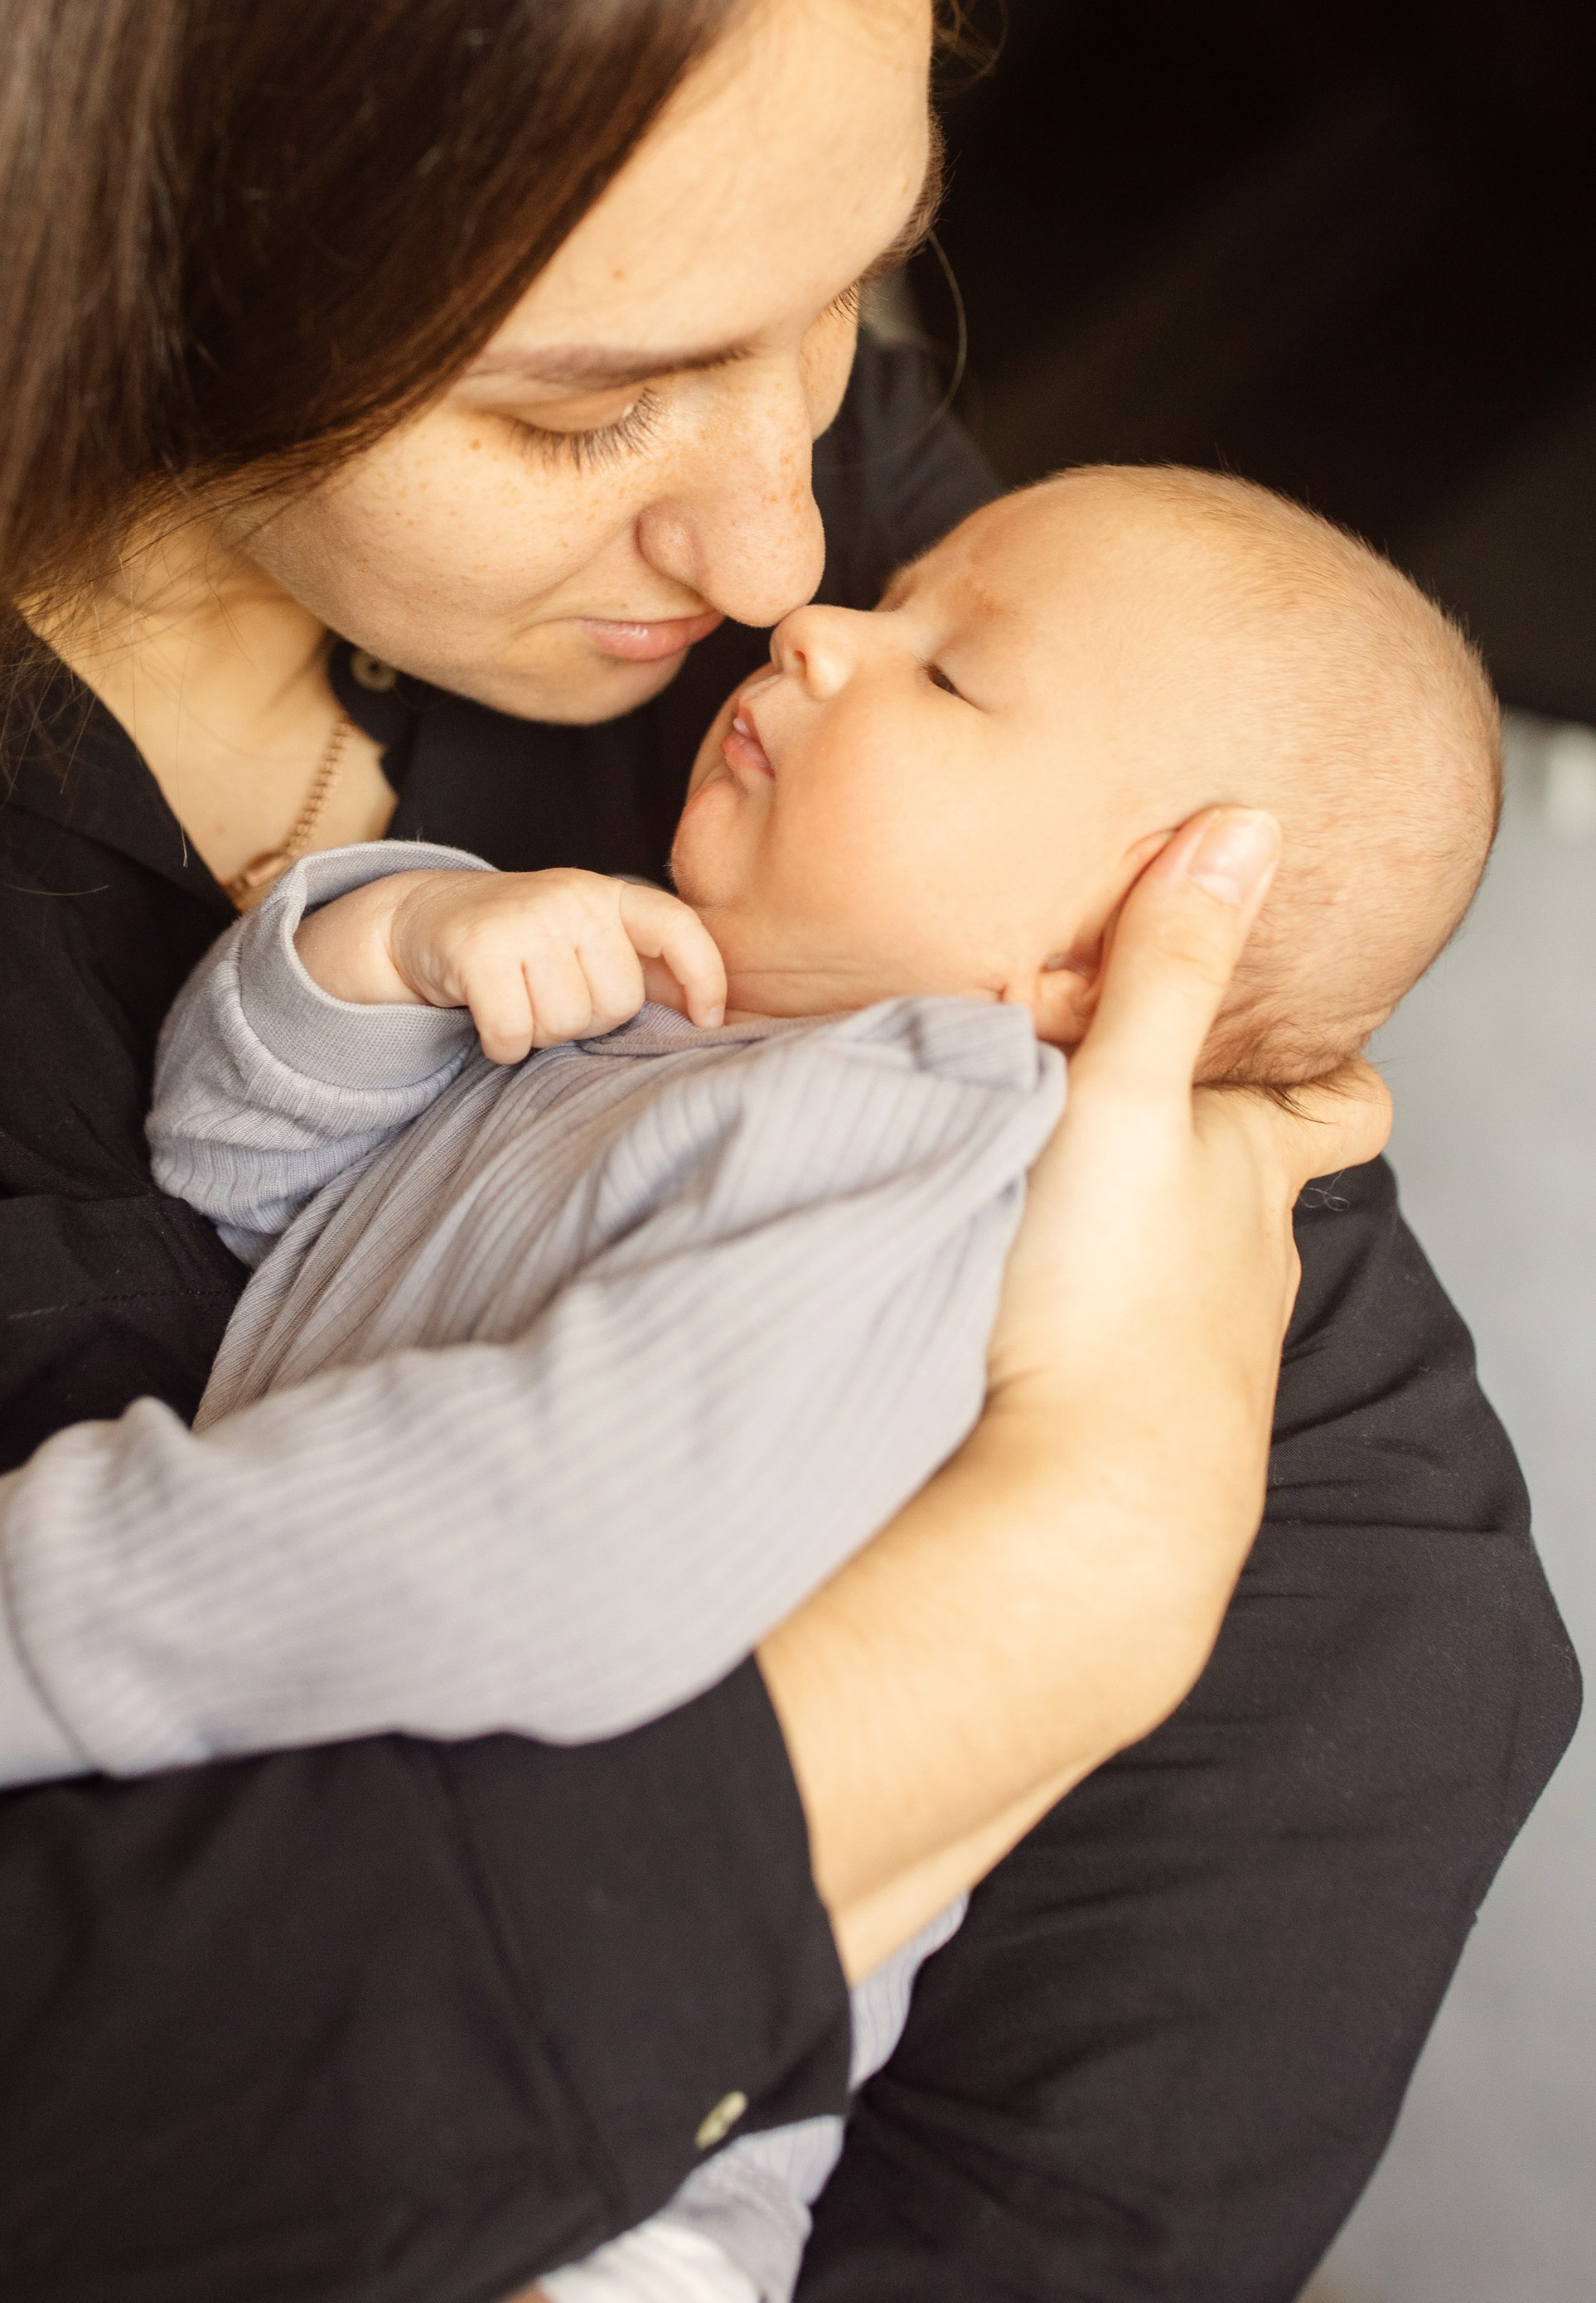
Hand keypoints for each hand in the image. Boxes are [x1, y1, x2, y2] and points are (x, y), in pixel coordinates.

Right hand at [294, 866, 728, 1061]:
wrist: (423, 917)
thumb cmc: (522, 941)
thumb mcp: (584, 936)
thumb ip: (641, 964)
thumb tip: (710, 1014)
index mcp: (607, 895)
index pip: (678, 928)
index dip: (705, 976)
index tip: (707, 1019)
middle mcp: (571, 898)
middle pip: (616, 1002)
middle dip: (585, 1019)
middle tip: (547, 997)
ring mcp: (524, 919)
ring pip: (563, 1023)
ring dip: (538, 1033)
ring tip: (517, 1000)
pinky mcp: (478, 949)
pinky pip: (513, 1032)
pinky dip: (501, 1044)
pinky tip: (488, 1020)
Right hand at [758, 806, 1392, 1977]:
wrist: (1077, 1514)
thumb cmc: (1106, 1302)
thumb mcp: (1129, 1098)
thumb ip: (1171, 968)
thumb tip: (1244, 830)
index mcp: (1250, 1181)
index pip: (1335, 1111)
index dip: (1338, 1075)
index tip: (1329, 1048)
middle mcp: (1237, 1272)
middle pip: (1247, 1199)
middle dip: (1205, 1156)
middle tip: (1145, 1104)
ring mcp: (1182, 1361)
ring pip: (1172, 1280)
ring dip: (1125, 1239)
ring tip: (1049, 1198)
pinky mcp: (1107, 1425)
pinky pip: (1097, 1350)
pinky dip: (1068, 1317)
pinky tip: (1005, 1306)